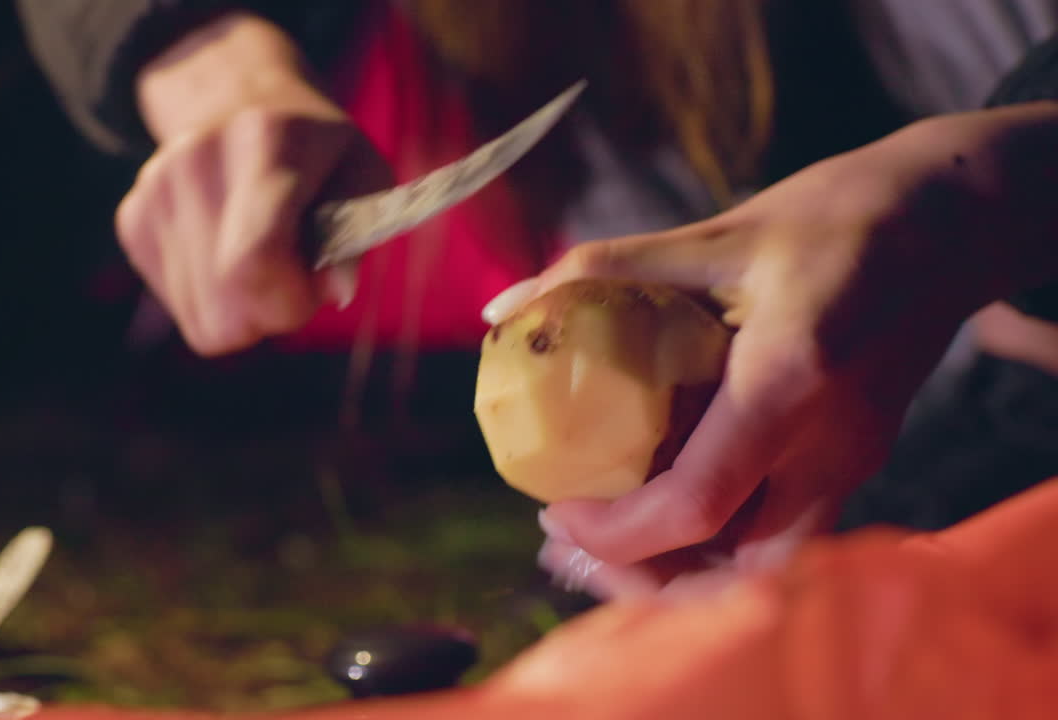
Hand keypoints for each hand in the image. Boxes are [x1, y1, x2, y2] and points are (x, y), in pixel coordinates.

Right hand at [115, 14, 390, 355]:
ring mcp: (155, 189)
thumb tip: (335, 291)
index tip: (314, 289)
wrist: (239, 101)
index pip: (253, 260)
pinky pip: (182, 309)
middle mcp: (196, 160)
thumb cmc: (318, 154)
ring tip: (263, 259)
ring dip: (244, 311)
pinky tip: (229, 254)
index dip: (289, 301)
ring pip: (203, 319)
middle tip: (295, 277)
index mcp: (266, 140)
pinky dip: (215, 300)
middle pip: (226, 307)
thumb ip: (356, 238)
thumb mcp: (363, 179)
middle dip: (271, 314)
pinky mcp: (132, 218)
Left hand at [520, 103, 1057, 598]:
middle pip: (735, 571)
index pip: (695, 504)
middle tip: (567, 545)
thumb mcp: (711, 234)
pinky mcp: (856, 463)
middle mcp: (828, 443)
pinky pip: (783, 536)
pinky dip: (717, 547)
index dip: (614, 531)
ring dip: (682, 573)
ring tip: (603, 541)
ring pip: (765, 569)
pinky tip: (661, 511)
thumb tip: (501, 309)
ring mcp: (851, 462)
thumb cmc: (829, 218)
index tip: (554, 511)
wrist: (946, 222)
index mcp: (786, 383)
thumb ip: (600, 272)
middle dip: (642, 578)